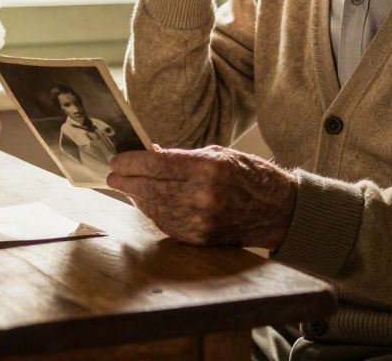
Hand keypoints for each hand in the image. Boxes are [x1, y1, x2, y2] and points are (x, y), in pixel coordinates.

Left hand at [107, 145, 295, 249]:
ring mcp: (200, 220)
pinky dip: (153, 212)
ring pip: (154, 207)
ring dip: (136, 197)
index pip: (156, 164)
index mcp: (208, 168)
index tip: (117, 160)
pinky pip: (166, 224)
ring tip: (127, 188)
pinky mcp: (199, 237)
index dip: (131, 162)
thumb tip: (150, 155)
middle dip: (126, 180)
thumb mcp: (219, 154)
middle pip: (149, 187)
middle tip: (113, 175)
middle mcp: (201, 195)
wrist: (278, 210)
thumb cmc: (250, 176)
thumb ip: (182, 157)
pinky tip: (146, 203)